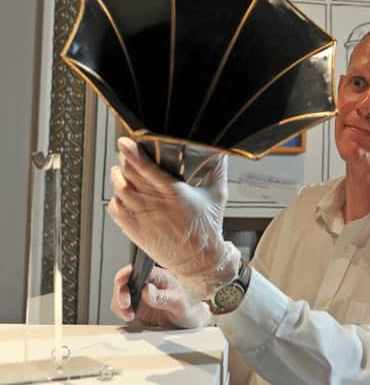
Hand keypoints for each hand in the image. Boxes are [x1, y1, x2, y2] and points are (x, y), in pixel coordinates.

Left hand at [107, 137, 239, 298]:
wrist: (200, 260)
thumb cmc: (207, 229)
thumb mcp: (218, 195)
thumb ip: (218, 170)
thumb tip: (221, 152)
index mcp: (176, 194)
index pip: (147, 169)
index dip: (132, 153)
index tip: (125, 143)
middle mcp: (157, 205)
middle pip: (129, 176)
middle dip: (124, 162)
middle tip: (126, 155)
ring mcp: (144, 218)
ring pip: (120, 191)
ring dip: (117, 178)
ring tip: (121, 171)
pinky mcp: (136, 231)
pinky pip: (117, 210)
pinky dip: (115, 199)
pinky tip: (122, 195)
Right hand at [111, 264, 210, 328]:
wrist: (193, 321)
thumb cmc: (191, 307)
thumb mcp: (179, 304)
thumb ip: (163, 298)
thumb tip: (146, 290)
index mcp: (159, 277)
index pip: (137, 270)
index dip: (126, 274)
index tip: (122, 282)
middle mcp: (148, 284)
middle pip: (125, 281)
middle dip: (121, 292)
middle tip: (126, 303)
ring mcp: (142, 296)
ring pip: (121, 294)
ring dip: (119, 304)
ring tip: (129, 314)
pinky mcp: (139, 307)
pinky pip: (123, 307)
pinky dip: (121, 312)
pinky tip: (129, 316)